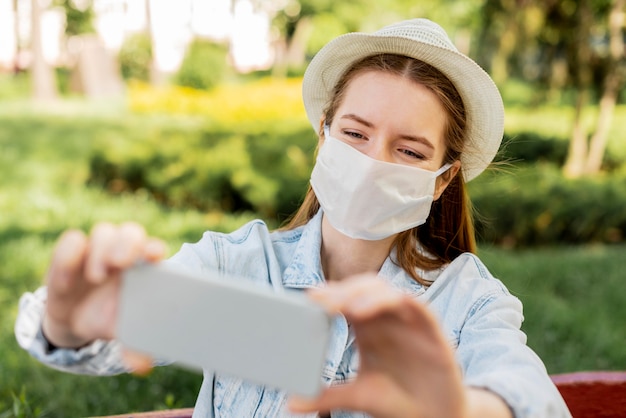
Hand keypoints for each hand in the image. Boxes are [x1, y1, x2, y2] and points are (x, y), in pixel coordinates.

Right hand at [42, 222, 165, 372]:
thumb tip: (143, 366)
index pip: (153, 249)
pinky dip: (69, 256)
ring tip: (97, 276)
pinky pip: (72, 240)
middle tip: (119, 264)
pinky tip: (66, 281)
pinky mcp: (71, 252)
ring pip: (104, 232)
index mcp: (143, 267)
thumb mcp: (120, 331)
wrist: (75, 319)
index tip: (154, 256)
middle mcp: (123, 252)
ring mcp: (97, 249)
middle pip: (131, 233)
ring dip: (101, 251)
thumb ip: (134, 345)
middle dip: (127, 245)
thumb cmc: (108, 318)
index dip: (154, 248)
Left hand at [289, 274, 466, 417]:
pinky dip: (397, 302)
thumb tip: (290, 403)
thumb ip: (326, 397)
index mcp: (367, 328)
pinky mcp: (431, 331)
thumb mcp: (358, 396)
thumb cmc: (398, 401)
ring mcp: (409, 322)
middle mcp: (387, 320)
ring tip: (347, 308)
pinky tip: (381, 309)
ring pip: (388, 291)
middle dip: (344, 290)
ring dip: (367, 293)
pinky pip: (417, 306)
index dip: (330, 295)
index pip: (347, 300)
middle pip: (364, 288)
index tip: (309, 299)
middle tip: (321, 300)